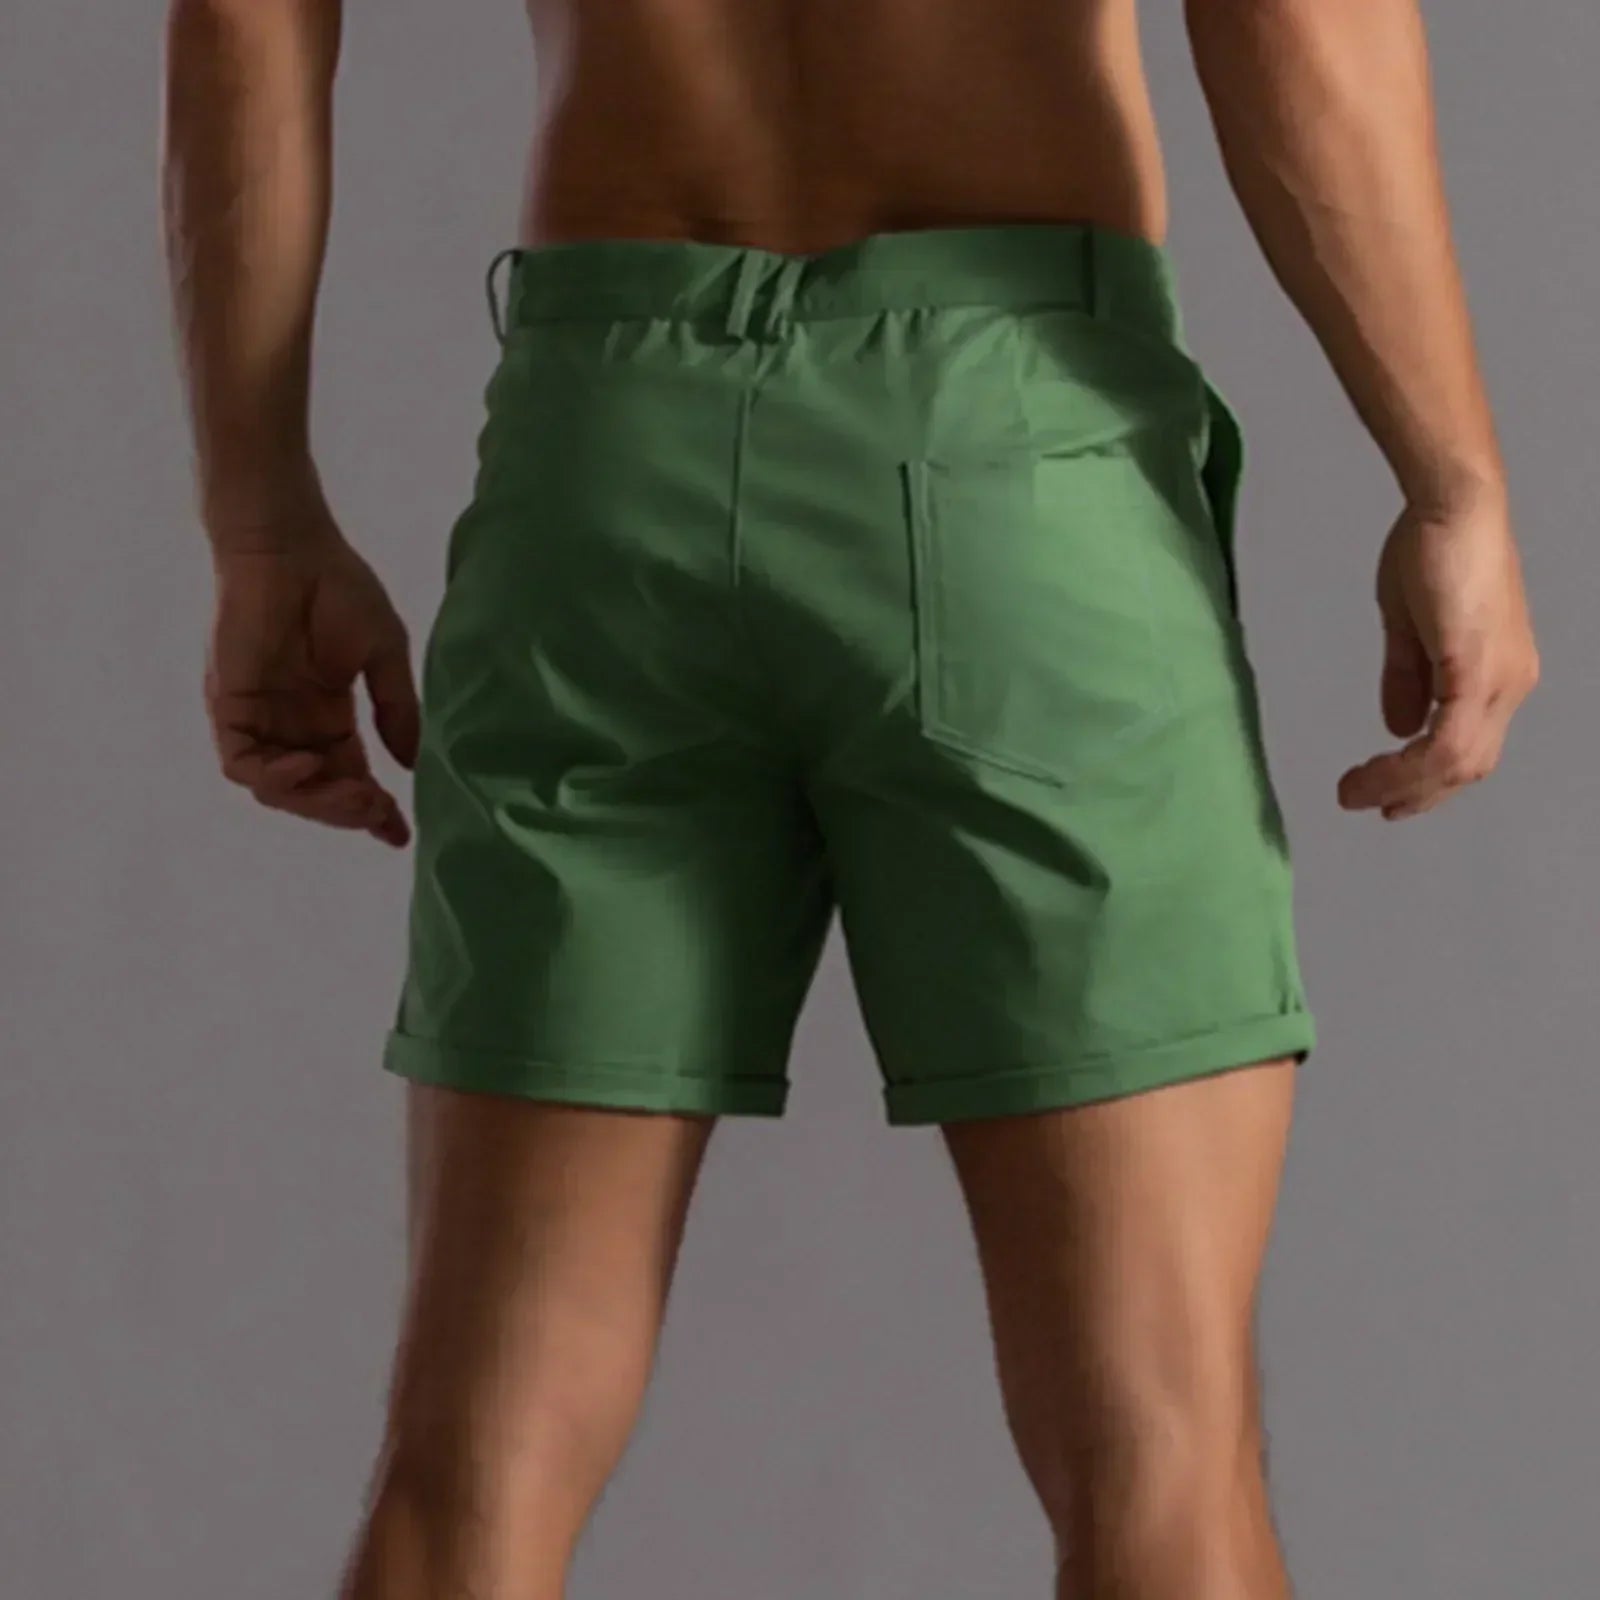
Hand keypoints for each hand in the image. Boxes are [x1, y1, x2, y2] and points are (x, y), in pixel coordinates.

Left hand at [204, 490, 420, 846]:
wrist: (290, 546)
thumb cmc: (338, 587)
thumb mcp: (384, 655)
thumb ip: (396, 709)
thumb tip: (413, 764)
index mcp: (330, 716)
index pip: (351, 777)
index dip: (373, 810)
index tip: (401, 834)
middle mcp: (292, 726)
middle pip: (316, 792)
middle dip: (348, 811)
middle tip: (379, 811)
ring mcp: (258, 719)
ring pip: (278, 788)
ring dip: (315, 801)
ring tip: (353, 794)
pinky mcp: (229, 707)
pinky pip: (242, 764)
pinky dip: (274, 777)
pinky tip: (308, 766)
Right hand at [1338, 486, 1538, 820]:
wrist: (1453, 505)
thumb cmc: (1434, 547)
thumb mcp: (1411, 627)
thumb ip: (1408, 680)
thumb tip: (1398, 725)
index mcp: (1499, 675)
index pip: (1468, 749)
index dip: (1426, 782)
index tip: (1380, 795)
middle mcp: (1511, 684)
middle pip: (1467, 768)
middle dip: (1413, 795)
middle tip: (1364, 802)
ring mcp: (1500, 680)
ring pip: (1458, 764)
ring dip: (1402, 786)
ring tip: (1355, 791)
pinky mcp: (1477, 671)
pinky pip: (1445, 742)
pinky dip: (1406, 766)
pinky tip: (1373, 771)